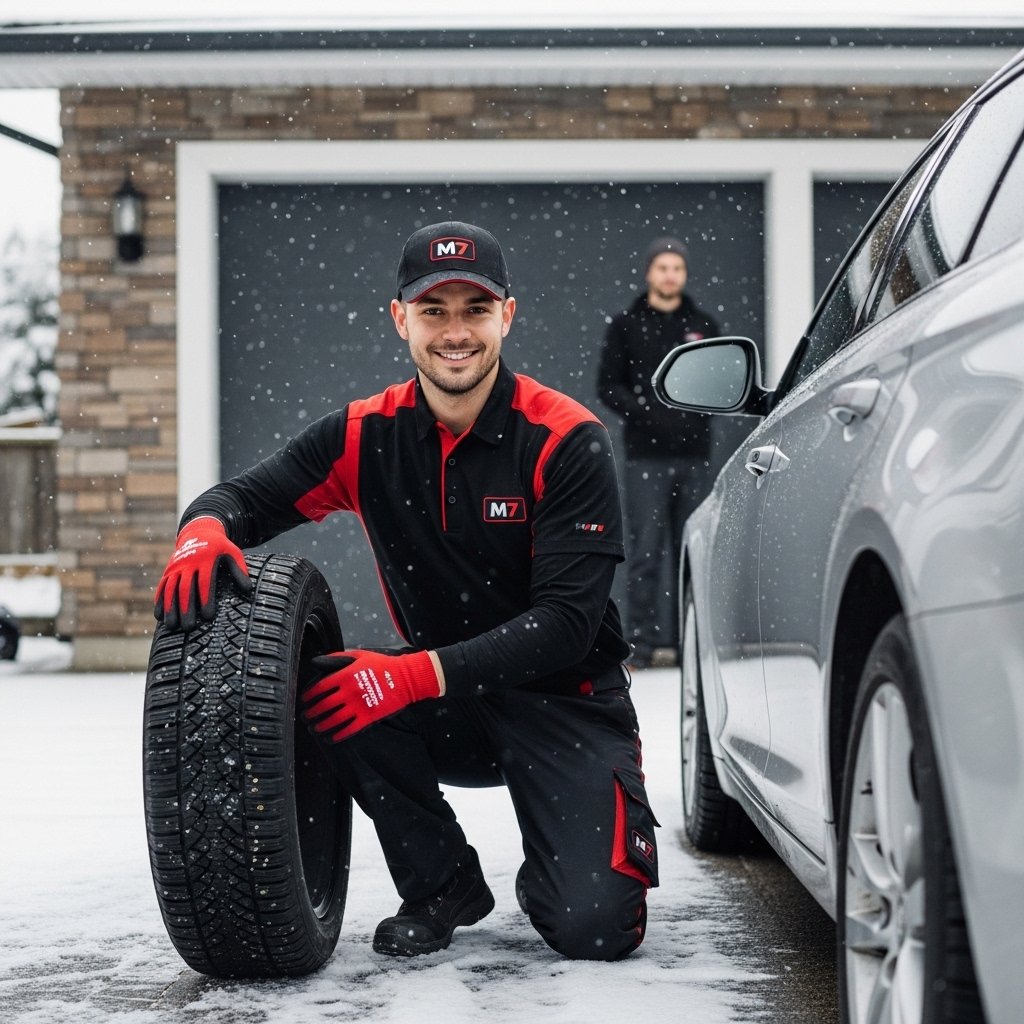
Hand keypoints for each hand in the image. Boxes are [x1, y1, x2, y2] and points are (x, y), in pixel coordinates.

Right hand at [154, 516, 251, 631]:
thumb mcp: (233, 553)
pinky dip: (159, 601)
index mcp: (205, 559)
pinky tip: (159, 616)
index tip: (208, 617)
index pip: (205, 582)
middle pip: (185, 588)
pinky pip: (162, 586)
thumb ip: (239, 570)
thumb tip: (248, 589)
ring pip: (171, 589)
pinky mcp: (168, 570)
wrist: (199, 531)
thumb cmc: (220, 547)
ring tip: (172, 626)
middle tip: (189, 627)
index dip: (206, 599)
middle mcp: (188, 563)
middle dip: (186, 608)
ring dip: (170, 608)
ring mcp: (176, 566)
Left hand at [302, 649, 441, 740]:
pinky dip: (336, 736)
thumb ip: (336, 658)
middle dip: (310, 713)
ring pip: (333, 720)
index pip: (319, 688)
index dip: (308, 696)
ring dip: (320, 726)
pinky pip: (348, 730)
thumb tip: (315, 661)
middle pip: (322, 706)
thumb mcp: (359, 655)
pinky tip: (330, 738)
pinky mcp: (368, 718)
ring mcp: (358, 706)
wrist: (406, 678)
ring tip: (314, 729)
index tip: (304, 700)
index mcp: (345, 675)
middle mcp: (349, 691)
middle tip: (305, 716)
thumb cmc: (382, 665)